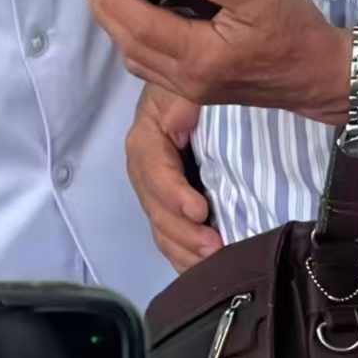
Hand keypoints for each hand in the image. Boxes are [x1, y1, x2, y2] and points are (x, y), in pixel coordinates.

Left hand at [86, 0, 350, 122]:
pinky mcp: (199, 88)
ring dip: (120, 32)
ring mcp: (192, 88)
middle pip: (132, 47)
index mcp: (201, 56)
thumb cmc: (295, 34)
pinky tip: (143, 20)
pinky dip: (138, 43)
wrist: (322, 77)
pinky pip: (154, 67)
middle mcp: (189, 78)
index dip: (115, 3)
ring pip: (140, 61)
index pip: (143, 27)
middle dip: (108, 16)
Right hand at [127, 84, 221, 271]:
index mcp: (144, 141)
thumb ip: (181, 104)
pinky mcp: (166, 207)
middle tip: (215, 247)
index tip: (200, 211)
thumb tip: (182, 125)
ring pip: (161, 230)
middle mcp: (142, 172)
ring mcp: (153, 193)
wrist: (185, 93)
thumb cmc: (185, 93)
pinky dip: (184, 256)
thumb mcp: (181, 89)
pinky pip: (169, 238)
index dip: (174, 194)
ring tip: (215, 259)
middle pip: (156, 210)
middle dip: (184, 233)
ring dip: (185, 250)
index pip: (154, 172)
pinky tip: (203, 268)